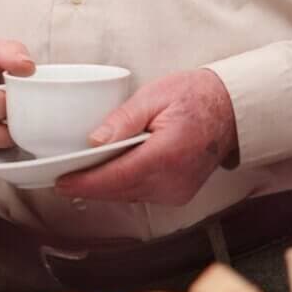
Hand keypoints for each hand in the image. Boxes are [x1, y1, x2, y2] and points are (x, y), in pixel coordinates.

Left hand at [54, 68, 237, 206]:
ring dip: (105, 187)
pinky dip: (123, 186)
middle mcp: (172, 180)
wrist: (230, 109)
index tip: (61, 182)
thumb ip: (124, 119)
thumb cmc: (195, 96)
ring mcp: (177, 191)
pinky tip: (110, 173)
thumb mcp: (156, 95)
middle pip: (119, 191)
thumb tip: (94, 141)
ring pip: (129, 196)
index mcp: (167, 154)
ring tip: (80, 173)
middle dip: (89, 186)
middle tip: (61, 176)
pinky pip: (142, 195)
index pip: (117, 177)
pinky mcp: (178, 194)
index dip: (86, 183)